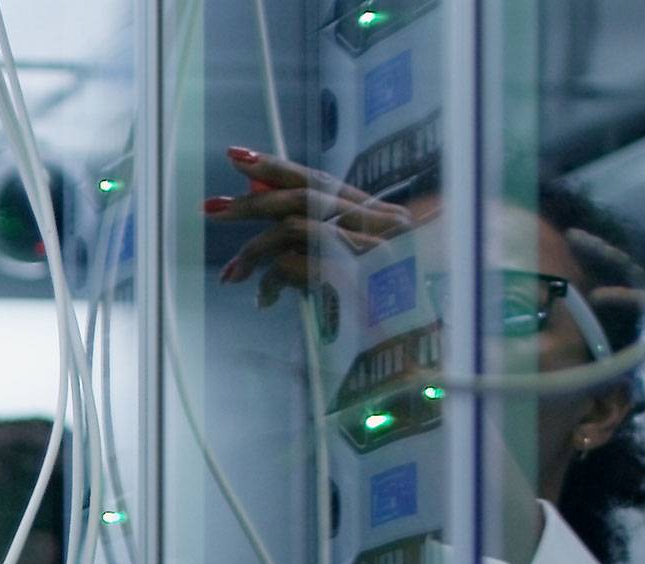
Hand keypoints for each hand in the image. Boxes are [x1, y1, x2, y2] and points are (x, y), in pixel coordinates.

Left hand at [203, 147, 414, 307]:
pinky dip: (271, 280)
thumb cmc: (399, 306)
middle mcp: (375, 223)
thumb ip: (322, 253)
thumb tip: (270, 256)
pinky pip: (294, 265)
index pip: (319, 179)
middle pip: (301, 195)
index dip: (275, 165)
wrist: (434, 326)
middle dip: (250, 202)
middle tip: (209, 207)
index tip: (236, 156)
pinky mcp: (353, 276)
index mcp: (377, 216)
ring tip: (231, 275)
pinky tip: (264, 300)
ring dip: (253, 249)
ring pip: (291, 228)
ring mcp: (367, 248)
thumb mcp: (361, 271)